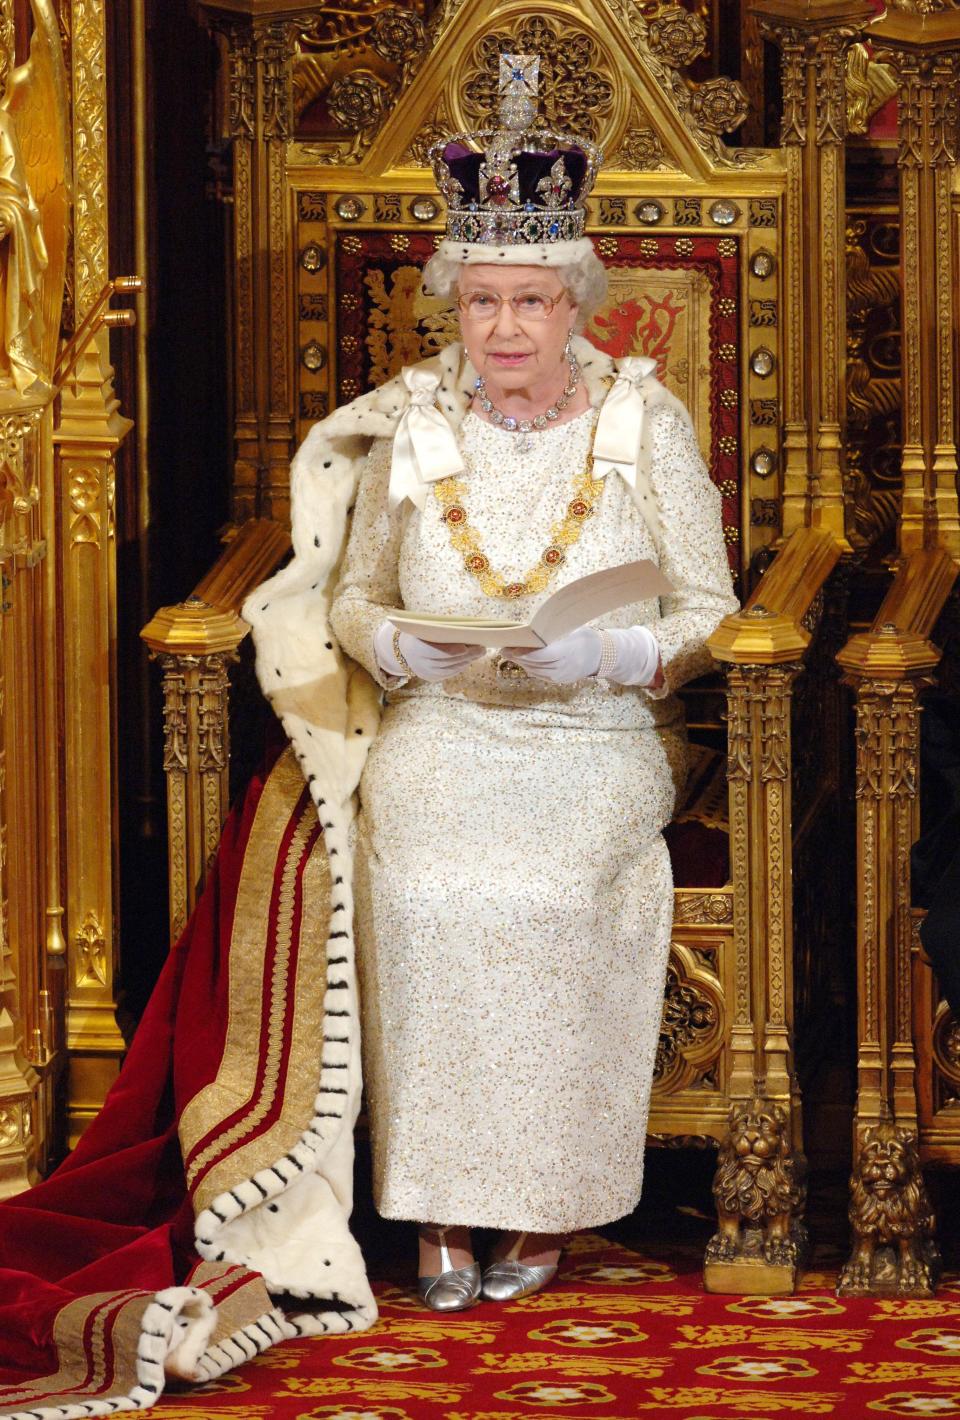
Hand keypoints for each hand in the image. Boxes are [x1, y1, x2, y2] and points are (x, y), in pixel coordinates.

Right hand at [374, 621, 483, 681]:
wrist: (401, 650)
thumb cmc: (417, 634)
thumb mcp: (423, 629)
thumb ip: (440, 630)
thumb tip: (464, 630)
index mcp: (416, 648)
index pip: (438, 651)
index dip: (453, 650)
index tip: (466, 646)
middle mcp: (420, 664)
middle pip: (448, 660)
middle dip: (467, 654)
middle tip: (482, 647)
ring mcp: (426, 673)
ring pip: (451, 668)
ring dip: (467, 660)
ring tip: (479, 652)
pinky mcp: (431, 678)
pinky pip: (449, 673)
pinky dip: (460, 666)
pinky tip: (469, 659)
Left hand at [506, 625, 663, 687]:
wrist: (601, 656)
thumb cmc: (585, 638)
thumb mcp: (571, 630)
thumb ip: (552, 633)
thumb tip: (530, 629)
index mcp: (566, 653)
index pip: (539, 656)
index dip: (522, 653)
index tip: (509, 646)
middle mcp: (562, 668)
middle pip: (533, 664)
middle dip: (517, 657)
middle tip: (503, 648)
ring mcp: (560, 677)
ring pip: (534, 671)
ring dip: (521, 663)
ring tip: (510, 653)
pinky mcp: (559, 681)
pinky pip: (540, 675)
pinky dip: (530, 667)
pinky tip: (522, 660)